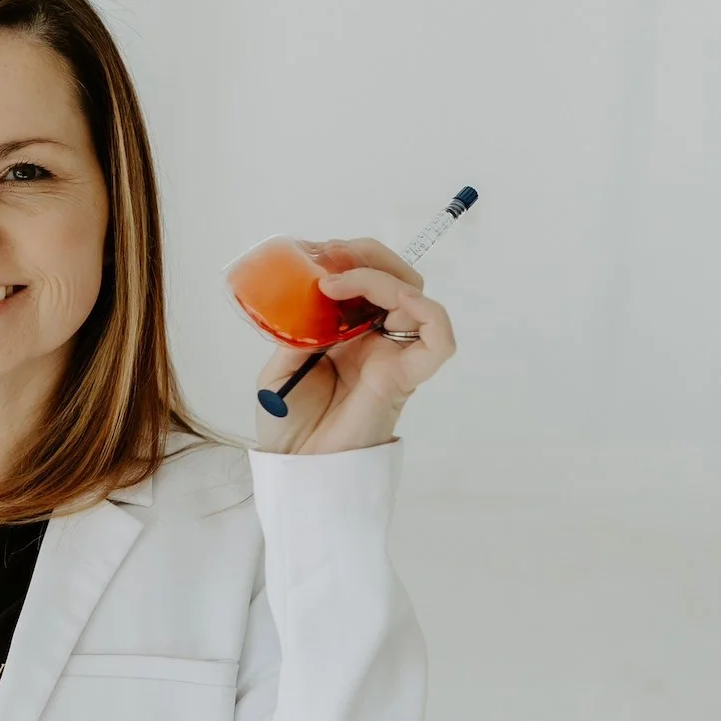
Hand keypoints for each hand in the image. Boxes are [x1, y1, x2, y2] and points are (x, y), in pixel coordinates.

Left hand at [256, 237, 456, 454]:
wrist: (296, 466)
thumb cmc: (287, 422)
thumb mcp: (280, 362)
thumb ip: (298, 326)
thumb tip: (309, 293)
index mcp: (348, 331)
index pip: (366, 277)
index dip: (347, 256)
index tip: (312, 253)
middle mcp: (376, 339)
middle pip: (396, 277)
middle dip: (365, 256)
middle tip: (328, 260)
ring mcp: (393, 356)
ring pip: (416, 296)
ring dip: (381, 276)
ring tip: (339, 283)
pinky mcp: (404, 377)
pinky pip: (439, 340)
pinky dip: (426, 310)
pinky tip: (388, 300)